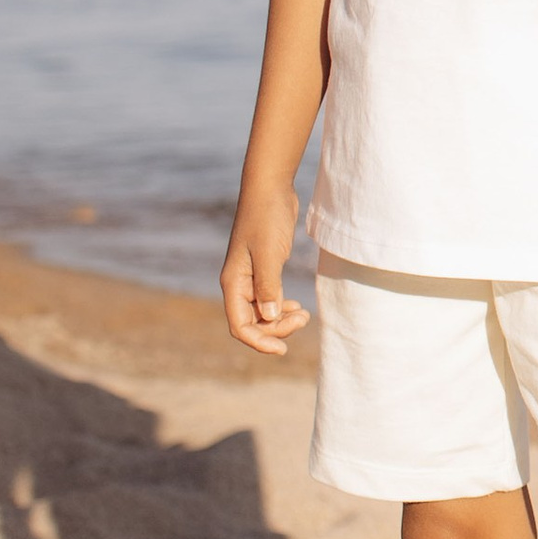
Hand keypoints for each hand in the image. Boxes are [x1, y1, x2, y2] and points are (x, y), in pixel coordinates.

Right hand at [220, 184, 309, 355]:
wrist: (271, 189)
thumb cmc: (266, 217)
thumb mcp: (269, 253)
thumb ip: (269, 286)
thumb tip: (271, 316)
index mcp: (233, 283)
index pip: (240, 326)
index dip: (259, 341)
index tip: (283, 349)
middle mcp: (238, 284)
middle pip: (252, 323)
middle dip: (276, 329)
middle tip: (304, 319)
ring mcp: (250, 278)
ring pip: (262, 313)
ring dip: (281, 320)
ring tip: (304, 315)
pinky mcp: (264, 270)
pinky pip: (269, 300)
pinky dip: (282, 308)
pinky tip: (297, 307)